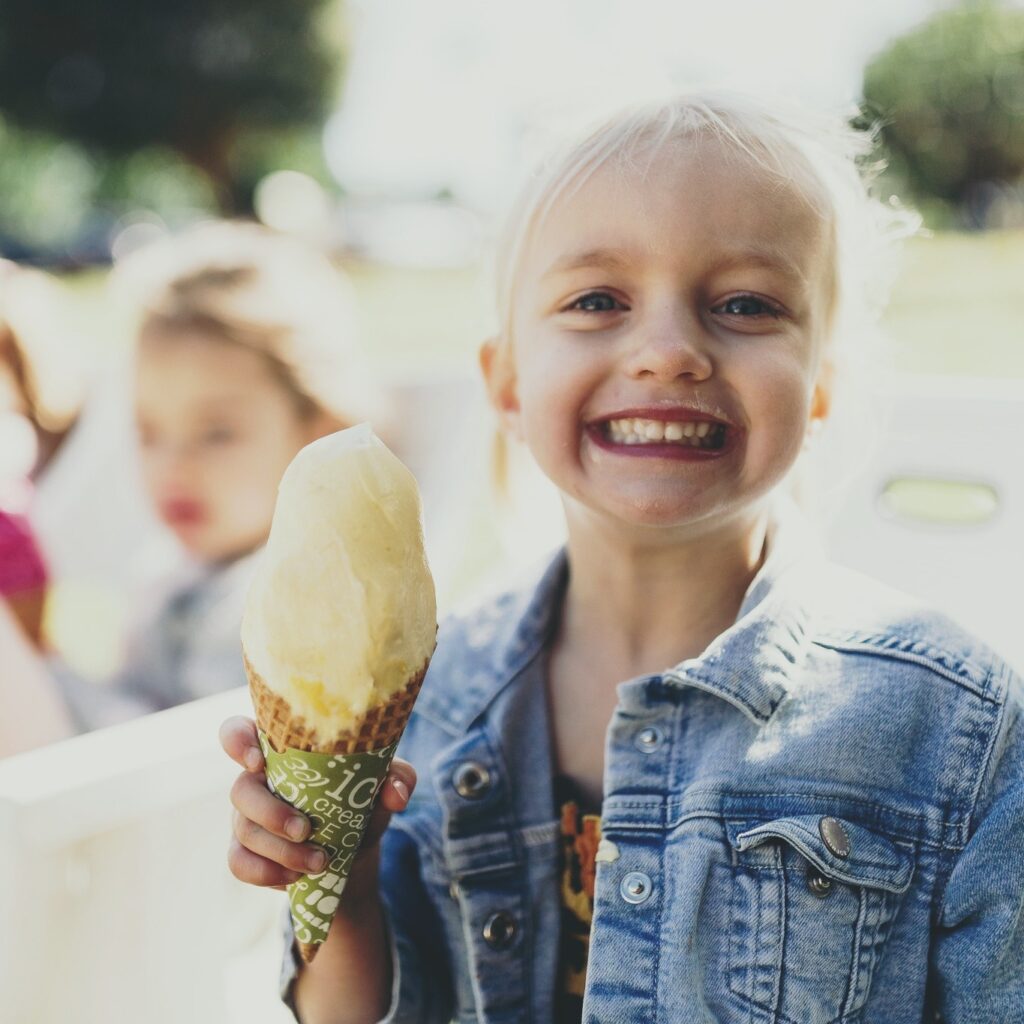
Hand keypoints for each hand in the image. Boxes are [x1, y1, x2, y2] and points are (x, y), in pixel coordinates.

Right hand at [219, 715, 416, 891]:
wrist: (353, 849)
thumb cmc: (361, 799)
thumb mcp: (385, 784)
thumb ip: (397, 777)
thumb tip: (396, 793)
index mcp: (282, 750)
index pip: (238, 731)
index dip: (237, 741)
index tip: (259, 760)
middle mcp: (257, 780)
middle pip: (240, 789)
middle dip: (271, 813)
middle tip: (306, 829)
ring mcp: (246, 817)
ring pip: (244, 830)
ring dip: (282, 850)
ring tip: (320, 861)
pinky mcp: (245, 851)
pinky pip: (239, 862)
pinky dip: (267, 872)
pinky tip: (295, 876)